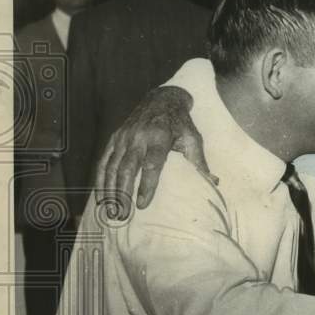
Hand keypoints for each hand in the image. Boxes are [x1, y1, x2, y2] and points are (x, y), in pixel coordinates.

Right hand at [97, 86, 212, 217]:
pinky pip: (104, 160)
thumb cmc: (180, 123)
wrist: (162, 99)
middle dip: (123, 193)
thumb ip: (199, 161)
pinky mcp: (115, 138)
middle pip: (127, 168)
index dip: (146, 185)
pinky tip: (101, 196)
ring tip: (111, 211)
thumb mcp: (193, 138)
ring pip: (112, 166)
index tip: (143, 204)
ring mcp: (124, 137)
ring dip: (110, 190)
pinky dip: (101, 179)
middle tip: (123, 215)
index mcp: (160, 137)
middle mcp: (138, 137)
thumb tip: (214, 183)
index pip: (151, 165)